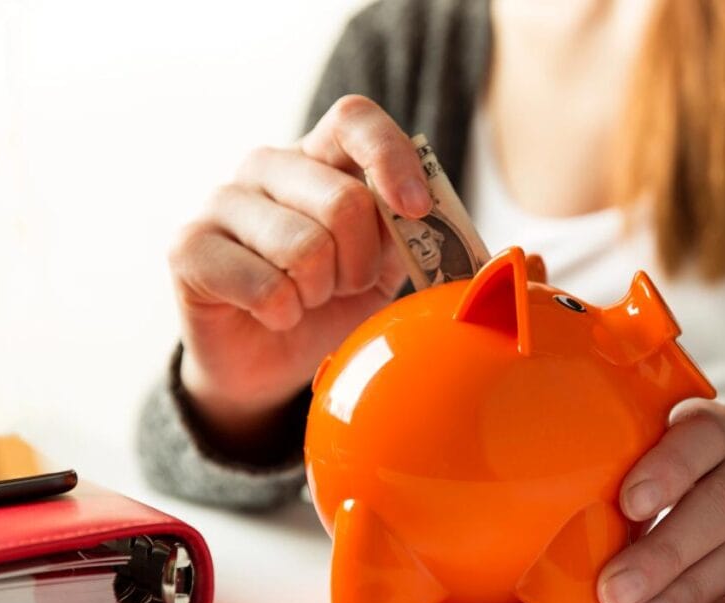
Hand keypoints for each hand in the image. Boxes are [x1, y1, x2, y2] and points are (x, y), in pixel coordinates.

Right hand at [169, 95, 429, 446]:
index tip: (414, 210)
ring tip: (308, 298)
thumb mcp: (402, 275)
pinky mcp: (189, 248)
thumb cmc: (340, 307)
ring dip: (320, 291)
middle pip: (341, 197)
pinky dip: (280, 311)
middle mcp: (270, 167)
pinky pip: (255, 279)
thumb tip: (535, 259)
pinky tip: (274, 315)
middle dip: (362, 261)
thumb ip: (451, 255)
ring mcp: (224, 203)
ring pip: (301, 244)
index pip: (355, 118)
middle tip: (348, 284)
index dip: (390, 157)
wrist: (273, 362)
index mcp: (325, 160)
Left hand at [597, 399, 724, 602]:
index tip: (628, 504)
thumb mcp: (689, 442)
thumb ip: (648, 470)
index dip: (665, 470)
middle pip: (717, 506)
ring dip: (692, 589)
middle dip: (663, 553)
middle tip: (616, 588)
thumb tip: (582, 525)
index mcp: (720, 429)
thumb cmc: (720, 461)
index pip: (698, 438)